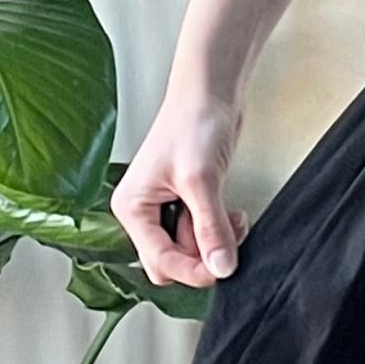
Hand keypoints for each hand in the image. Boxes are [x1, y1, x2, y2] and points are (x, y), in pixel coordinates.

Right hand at [114, 88, 246, 288]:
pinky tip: (233, 214)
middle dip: (201, 256)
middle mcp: (144, 212)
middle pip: (172, 261)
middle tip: (226, 239)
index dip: (191, 270)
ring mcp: (166, 208)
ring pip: (191, 249)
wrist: (211, 93)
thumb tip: (220, 268)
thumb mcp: (201, 180)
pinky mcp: (188, 202)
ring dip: (215, 241)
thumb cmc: (193, 123)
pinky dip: (220, 230)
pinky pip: (203, 233)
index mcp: (132, 208)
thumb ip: (210, 228)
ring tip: (232, 217)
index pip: (159, 261)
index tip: (220, 268)